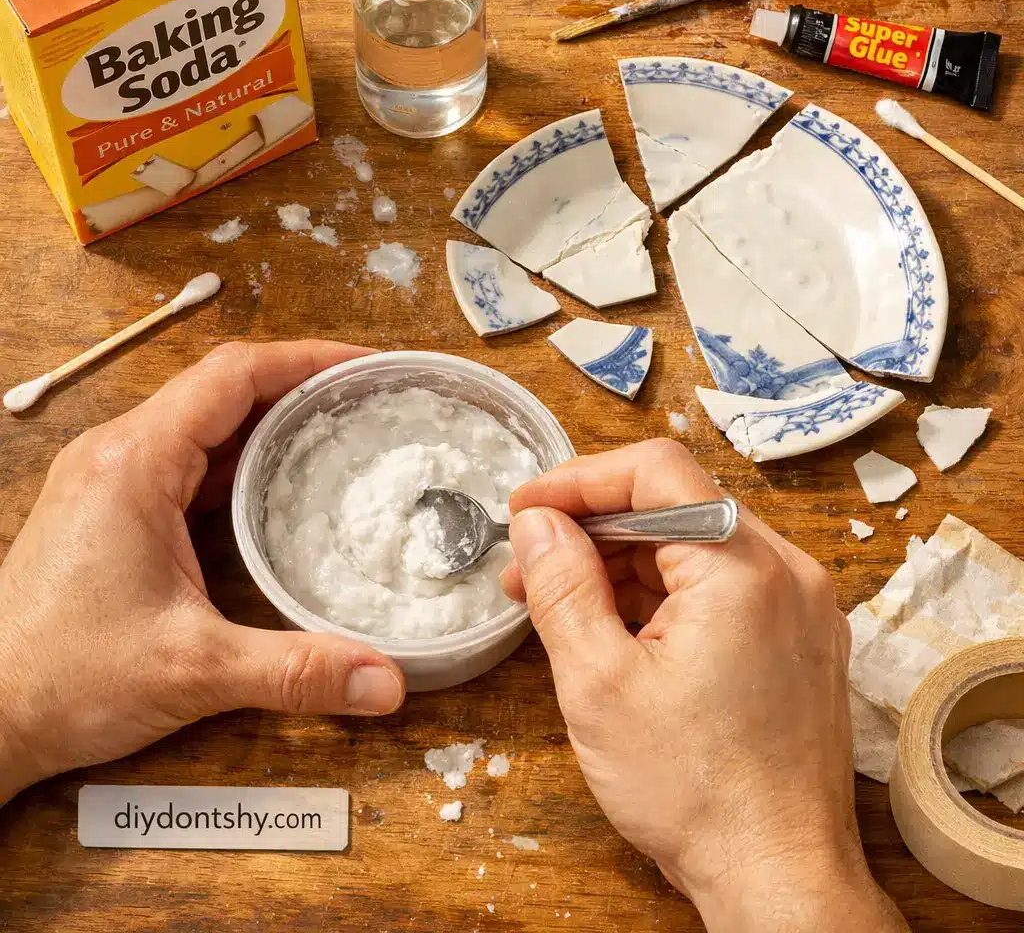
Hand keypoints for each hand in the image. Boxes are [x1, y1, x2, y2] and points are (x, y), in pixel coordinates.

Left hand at [0, 341, 405, 805]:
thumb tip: (387, 683)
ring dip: (269, 417)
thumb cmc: (64, 680)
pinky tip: (279, 482)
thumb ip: (296, 670)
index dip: (306, 359)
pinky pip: (187, 457)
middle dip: (299, 383)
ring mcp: (110, 479)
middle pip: (222, 387)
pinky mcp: (112, 507)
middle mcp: (119, 454)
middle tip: (367, 397)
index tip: (364, 365)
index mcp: (136, 463)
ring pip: (204, 420)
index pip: (234, 374)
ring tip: (338, 428)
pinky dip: (241, 455)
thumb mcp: (193, 669)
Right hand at [501, 440, 905, 932]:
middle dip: (592, 529)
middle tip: (529, 566)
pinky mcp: (797, 638)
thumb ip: (561, 587)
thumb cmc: (696, 793)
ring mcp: (800, 606)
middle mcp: (787, 572)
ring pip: (695, 546)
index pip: (655, 472)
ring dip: (623, 563)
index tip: (526, 509)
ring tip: (561, 604)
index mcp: (744, 568)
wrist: (779, 880)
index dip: (578, 480)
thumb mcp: (598, 683)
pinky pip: (721, 586)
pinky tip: (616, 627)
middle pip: (675, 506)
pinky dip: (663, 594)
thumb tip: (537, 524)